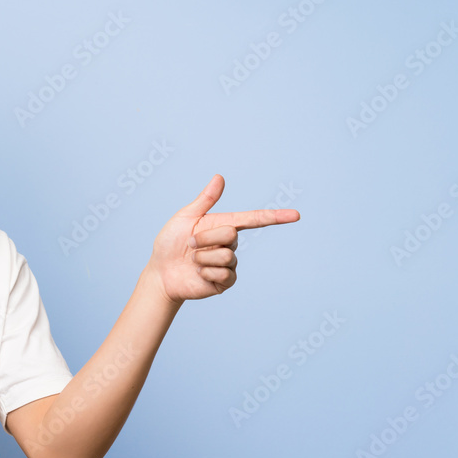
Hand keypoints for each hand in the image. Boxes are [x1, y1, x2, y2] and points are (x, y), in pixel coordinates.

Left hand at [146, 174, 299, 304]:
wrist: (161, 272)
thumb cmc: (170, 243)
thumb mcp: (185, 217)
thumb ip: (205, 200)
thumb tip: (219, 176)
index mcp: (223, 225)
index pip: (254, 219)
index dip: (275, 217)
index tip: (296, 215)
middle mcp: (230, 244)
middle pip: (230, 234)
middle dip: (204, 238)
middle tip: (190, 244)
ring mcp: (229, 263)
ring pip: (226, 255)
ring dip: (202, 256)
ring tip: (192, 260)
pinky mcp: (225, 281)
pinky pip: (223, 273)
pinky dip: (205, 272)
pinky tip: (198, 274)